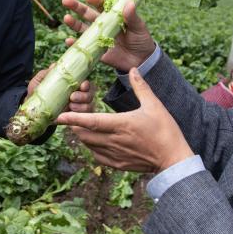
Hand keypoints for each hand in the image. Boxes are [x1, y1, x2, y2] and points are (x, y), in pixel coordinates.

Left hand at [28, 65, 94, 112]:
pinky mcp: (74, 118)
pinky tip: (68, 115)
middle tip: (72, 97)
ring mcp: (78, 108)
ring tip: (70, 106)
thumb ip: (47, 74)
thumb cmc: (38, 93)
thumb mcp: (40, 82)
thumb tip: (54, 65)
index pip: (86, 84)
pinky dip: (77, 117)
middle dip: (84, 96)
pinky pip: (82, 118)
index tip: (82, 85)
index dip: (87, 85)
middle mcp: (78, 96)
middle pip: (90, 95)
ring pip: (89, 106)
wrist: (33, 110)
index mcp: (73, 85)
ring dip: (81, 107)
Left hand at [56, 68, 190, 172]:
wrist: (174, 160)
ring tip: (82, 126)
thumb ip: (140, 86)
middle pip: (84, 134)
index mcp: (121, 125)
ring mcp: (114, 155)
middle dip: (74, 126)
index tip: (58, 116)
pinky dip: (92, 147)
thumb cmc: (166, 131)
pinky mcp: (117, 164)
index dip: (72, 119)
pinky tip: (96, 141)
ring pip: (89, 145)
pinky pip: (97, 156)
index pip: (90, 121)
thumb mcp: (155, 105)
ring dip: (83, 135)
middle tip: (71, 117)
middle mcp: (114, 141)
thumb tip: (133, 69)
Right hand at [62, 0, 155, 71]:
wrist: (142, 60)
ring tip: (66, 18)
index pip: (102, 5)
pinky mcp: (96, 50)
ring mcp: (98, 37)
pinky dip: (75, 44)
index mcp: (113, 15)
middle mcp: (103, 24)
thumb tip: (129, 3)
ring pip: (83, 28)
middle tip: (65, 0)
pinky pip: (84, 46)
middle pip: (88, 14)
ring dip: (73, 23)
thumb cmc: (141, 40)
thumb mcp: (139, 27)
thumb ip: (132, 16)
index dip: (95, 1)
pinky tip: (69, 41)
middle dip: (77, 7)